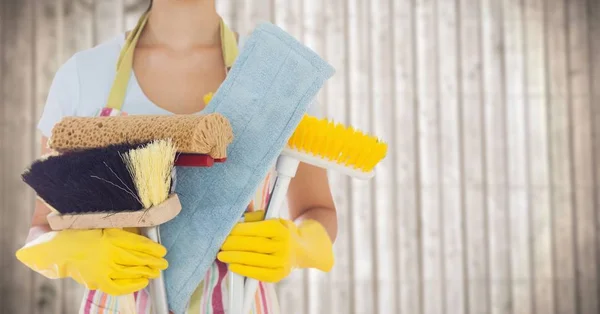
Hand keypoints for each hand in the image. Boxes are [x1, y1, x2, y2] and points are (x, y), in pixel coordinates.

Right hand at [16, 228, 167, 294]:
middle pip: (138, 259)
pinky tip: (142, 283)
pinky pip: (119, 287)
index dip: (153, 249)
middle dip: (154, 262)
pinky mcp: (97, 280)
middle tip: (164, 263)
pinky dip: (132, 286)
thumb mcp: (101, 225)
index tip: (162, 251)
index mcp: (110, 236)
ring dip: (146, 272)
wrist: (54, 249)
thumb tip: (142, 232)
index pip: (139, 244)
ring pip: (131, 272)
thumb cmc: (78, 233)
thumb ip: (120, 229)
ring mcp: (103, 268)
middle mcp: (109, 253)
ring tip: (156, 272)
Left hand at [217, 212, 333, 282]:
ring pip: (253, 259)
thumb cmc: (282, 232)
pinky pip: (258, 273)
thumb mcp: (273, 219)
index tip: (225, 231)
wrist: (302, 249)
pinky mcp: (279, 274)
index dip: (238, 231)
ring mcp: (282, 261)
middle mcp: (283, 245)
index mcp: (280, 228)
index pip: (255, 230)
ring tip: (221, 256)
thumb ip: (255, 217)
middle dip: (233, 245)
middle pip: (252, 245)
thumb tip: (237, 219)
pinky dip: (243, 270)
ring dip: (234, 258)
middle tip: (220, 244)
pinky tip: (232, 267)